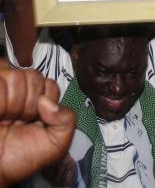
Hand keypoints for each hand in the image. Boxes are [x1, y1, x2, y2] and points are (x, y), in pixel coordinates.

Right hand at [0, 69, 75, 186]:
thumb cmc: (20, 159)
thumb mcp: (56, 144)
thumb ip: (67, 120)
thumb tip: (47, 101)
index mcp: (37, 100)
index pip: (49, 83)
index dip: (46, 100)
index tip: (37, 119)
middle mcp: (18, 91)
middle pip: (34, 77)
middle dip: (30, 102)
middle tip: (20, 121)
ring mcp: (2, 89)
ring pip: (15, 76)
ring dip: (12, 102)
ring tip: (6, 120)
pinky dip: (0, 100)